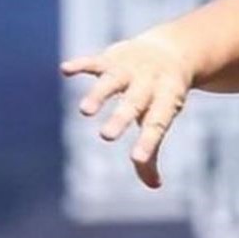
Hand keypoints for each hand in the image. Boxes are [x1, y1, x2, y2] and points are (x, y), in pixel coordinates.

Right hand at [60, 33, 193, 189]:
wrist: (172, 51)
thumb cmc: (163, 95)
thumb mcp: (161, 118)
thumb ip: (152, 150)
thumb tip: (154, 186)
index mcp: (166, 101)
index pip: (157, 124)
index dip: (147, 141)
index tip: (137, 159)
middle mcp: (149, 83)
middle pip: (134, 102)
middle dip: (120, 118)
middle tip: (106, 136)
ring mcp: (130, 69)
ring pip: (114, 81)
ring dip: (99, 94)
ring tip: (85, 112)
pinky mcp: (112, 58)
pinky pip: (95, 61)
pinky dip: (81, 65)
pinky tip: (65, 71)